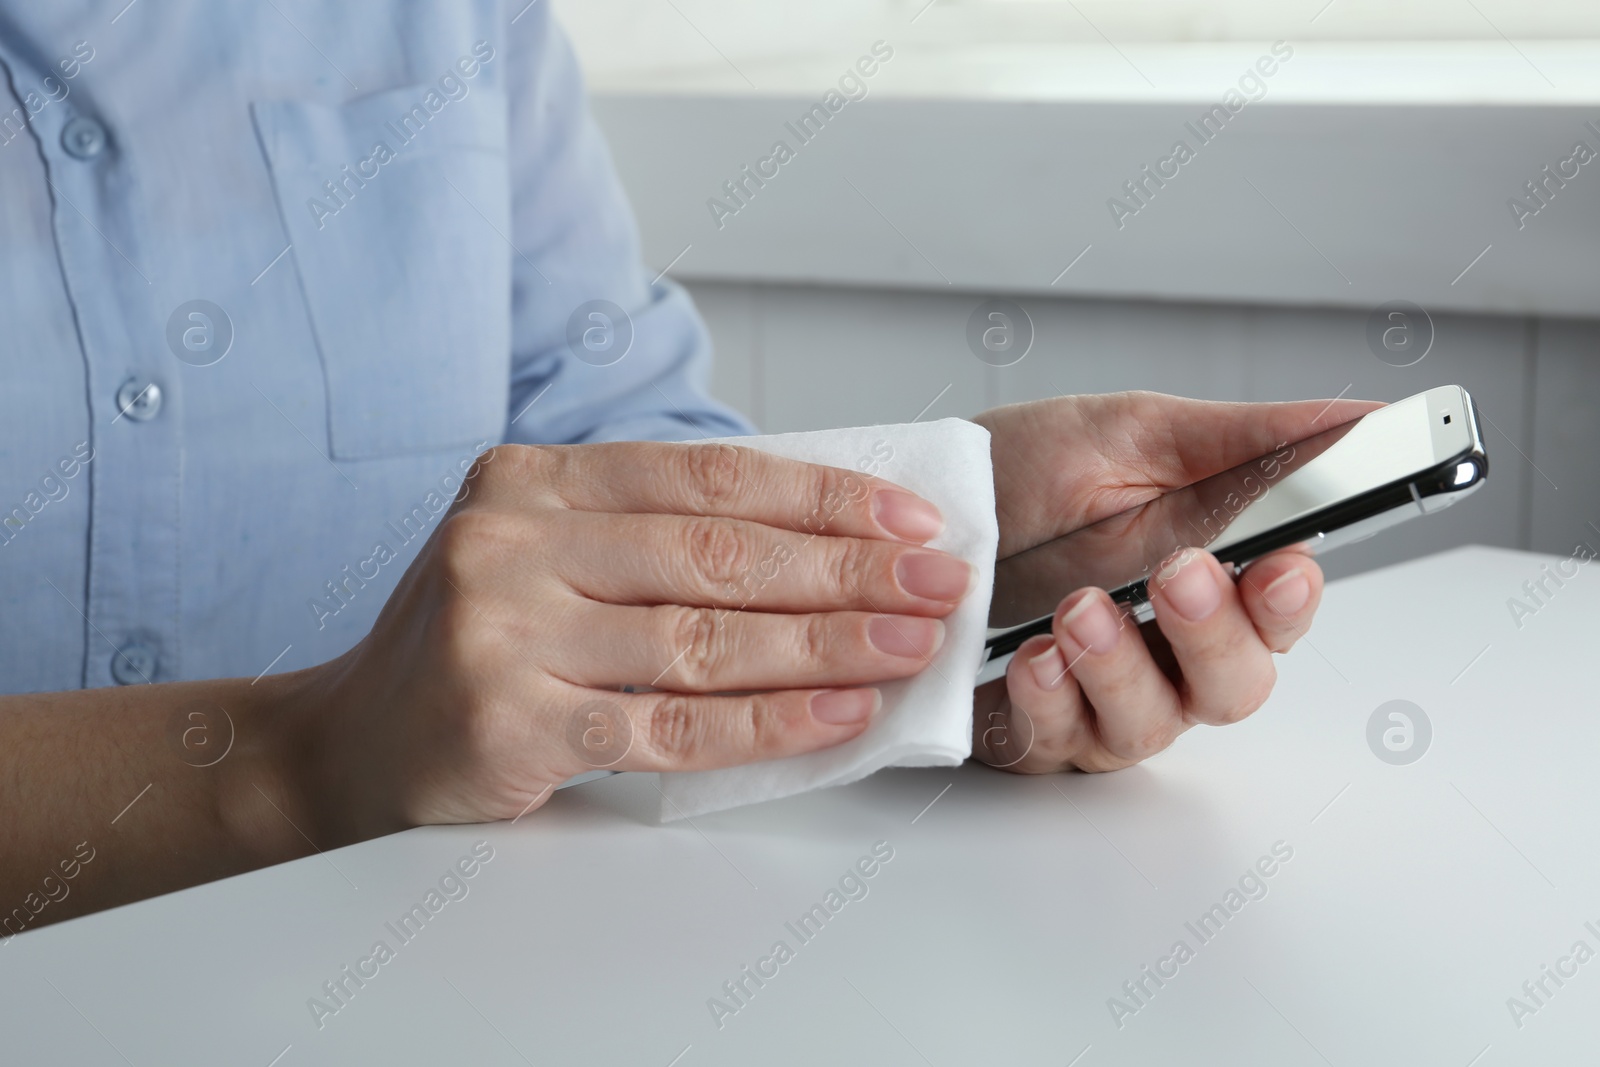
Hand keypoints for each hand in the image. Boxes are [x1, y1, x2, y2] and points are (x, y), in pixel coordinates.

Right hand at [283, 441, 975, 842]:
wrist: (353, 740)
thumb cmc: (478, 644)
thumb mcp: (546, 553)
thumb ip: (653, 536)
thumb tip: (825, 544)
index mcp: (531, 478)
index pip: (706, 477)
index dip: (822, 497)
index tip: (910, 520)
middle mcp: (511, 538)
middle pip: (717, 553)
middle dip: (847, 571)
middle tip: (940, 584)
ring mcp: (504, 628)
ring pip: (704, 638)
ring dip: (827, 643)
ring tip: (910, 647)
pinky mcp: (509, 719)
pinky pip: (670, 725)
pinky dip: (768, 722)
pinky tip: (838, 714)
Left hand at [969, 391, 1378, 773]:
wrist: (904, 509)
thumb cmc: (1020, 471)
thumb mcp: (1130, 434)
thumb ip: (1244, 438)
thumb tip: (1364, 416)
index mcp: (1204, 577)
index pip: (1279, 612)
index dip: (1291, 600)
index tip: (1282, 567)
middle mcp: (1163, 652)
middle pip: (1235, 685)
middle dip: (1212, 635)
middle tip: (1177, 577)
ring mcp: (1098, 700)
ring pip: (1152, 724)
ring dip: (1122, 667)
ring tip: (1081, 610)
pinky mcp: (1032, 732)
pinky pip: (1058, 741)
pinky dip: (1048, 702)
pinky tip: (1028, 659)